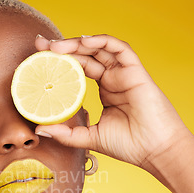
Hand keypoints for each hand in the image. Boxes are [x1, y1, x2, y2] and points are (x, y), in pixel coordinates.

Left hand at [34, 34, 192, 169]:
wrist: (155, 151)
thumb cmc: (128, 145)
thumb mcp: (88, 138)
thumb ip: (65, 133)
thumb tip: (38, 129)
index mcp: (105, 90)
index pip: (79, 68)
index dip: (61, 61)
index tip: (39, 57)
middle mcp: (113, 79)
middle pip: (86, 55)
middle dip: (63, 48)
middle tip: (41, 46)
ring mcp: (124, 74)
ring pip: (100, 49)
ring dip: (77, 43)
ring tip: (55, 46)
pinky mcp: (136, 72)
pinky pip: (120, 49)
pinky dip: (103, 41)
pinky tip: (84, 42)